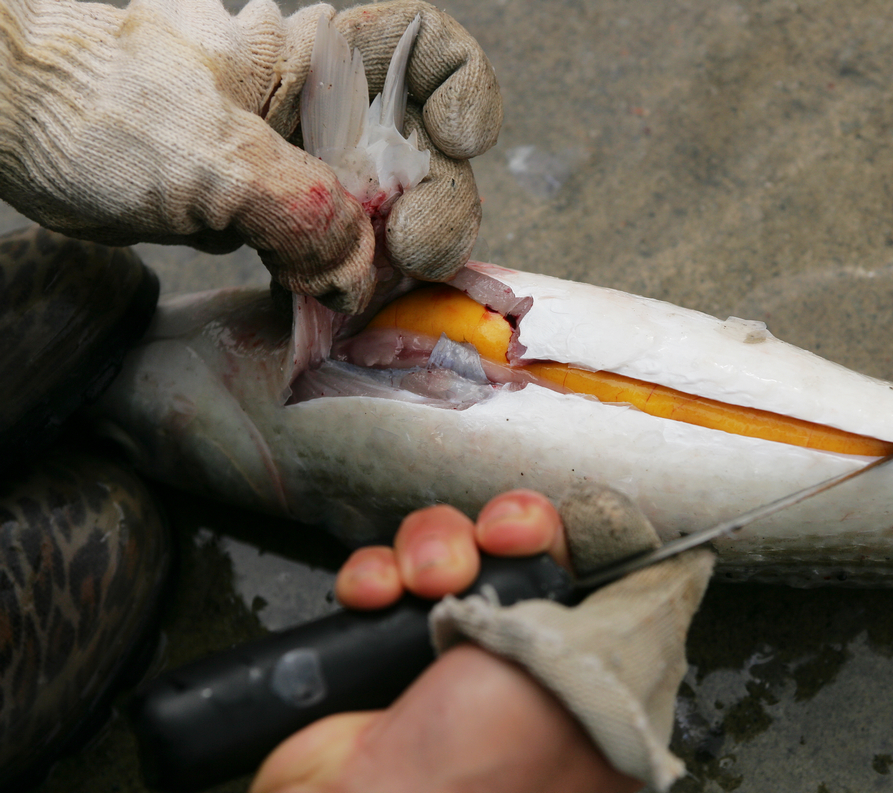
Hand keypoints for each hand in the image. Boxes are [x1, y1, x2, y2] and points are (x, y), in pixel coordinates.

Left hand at [0, 0, 499, 313]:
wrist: (19, 129)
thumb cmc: (99, 107)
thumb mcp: (212, 154)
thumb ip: (303, 211)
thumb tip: (362, 276)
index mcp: (319, 58)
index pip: (428, 51)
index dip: (465, 95)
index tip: (458, 144)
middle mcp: (324, 108)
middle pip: (425, 153)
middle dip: (434, 208)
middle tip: (406, 260)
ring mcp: (302, 163)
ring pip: (387, 211)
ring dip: (392, 259)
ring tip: (363, 292)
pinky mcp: (274, 212)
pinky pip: (338, 247)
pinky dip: (347, 281)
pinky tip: (333, 303)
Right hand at [250, 490, 639, 792]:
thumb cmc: (489, 770)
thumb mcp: (600, 679)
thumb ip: (645, 618)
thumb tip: (683, 570)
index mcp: (597, 678)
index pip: (604, 570)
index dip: (579, 535)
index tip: (554, 532)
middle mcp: (529, 663)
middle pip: (526, 543)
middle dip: (505, 531)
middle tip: (492, 548)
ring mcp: (456, 657)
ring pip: (454, 547)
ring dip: (435, 548)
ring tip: (425, 582)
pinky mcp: (387, 650)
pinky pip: (388, 574)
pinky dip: (378, 576)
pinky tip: (379, 597)